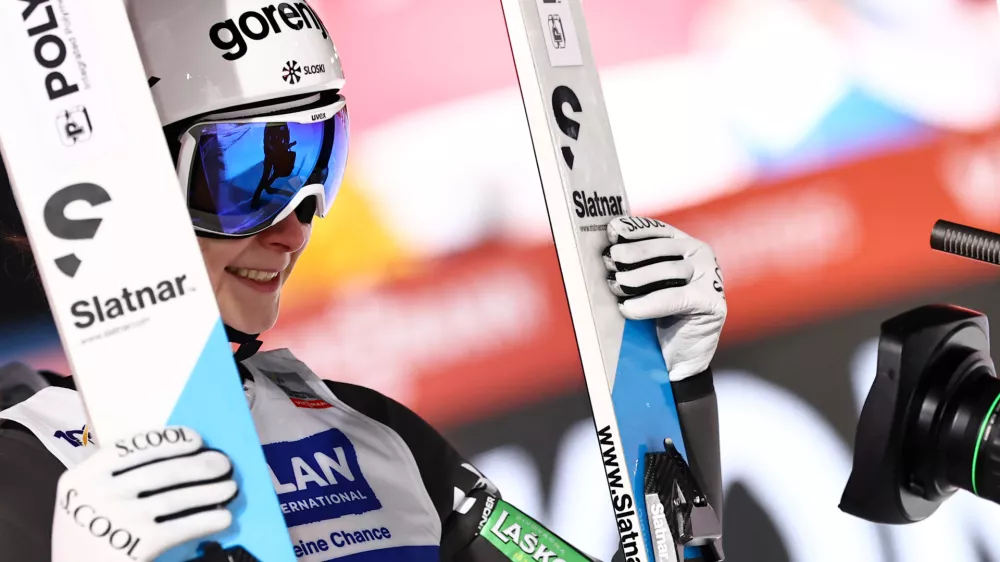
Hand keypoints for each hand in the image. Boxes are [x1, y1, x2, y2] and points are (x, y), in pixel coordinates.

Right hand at [52, 426, 237, 561]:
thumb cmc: (87, 536)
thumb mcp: (86, 500)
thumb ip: (115, 477)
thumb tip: (176, 455)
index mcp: (82, 477)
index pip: (131, 447)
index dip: (168, 440)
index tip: (195, 438)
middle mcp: (98, 495)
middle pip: (161, 471)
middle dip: (199, 465)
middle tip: (223, 463)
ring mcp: (118, 520)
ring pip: (176, 498)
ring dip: (210, 491)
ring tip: (229, 488)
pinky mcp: (137, 546)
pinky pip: (181, 527)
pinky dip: (207, 520)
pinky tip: (223, 518)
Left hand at [603, 217, 726, 380]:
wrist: (676, 359)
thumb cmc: (654, 318)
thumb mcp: (643, 285)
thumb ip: (632, 266)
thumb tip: (601, 254)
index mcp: (682, 245)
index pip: (656, 229)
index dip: (634, 228)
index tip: (612, 231)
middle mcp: (700, 255)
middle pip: (662, 248)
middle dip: (632, 252)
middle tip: (610, 261)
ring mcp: (710, 277)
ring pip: (670, 270)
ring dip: (638, 278)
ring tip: (616, 286)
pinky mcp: (712, 302)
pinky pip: (675, 298)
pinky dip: (648, 303)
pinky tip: (628, 309)